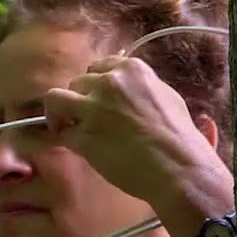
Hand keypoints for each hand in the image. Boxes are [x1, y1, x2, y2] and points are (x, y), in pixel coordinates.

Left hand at [42, 56, 222, 206]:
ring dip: (59, 113)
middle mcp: (109, 83)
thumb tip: (126, 86)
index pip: (98, 67)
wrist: (179, 168)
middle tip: (88, 119)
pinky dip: (67, 140)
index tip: (97, 98)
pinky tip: (80, 148)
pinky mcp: (83, 135)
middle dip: (80, 100)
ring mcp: (94, 108)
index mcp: (132, 70)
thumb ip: (139, 87)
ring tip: (66, 127)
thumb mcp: (165, 97)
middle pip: (77, 83)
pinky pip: (62, 133)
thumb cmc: (180, 138)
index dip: (94, 85)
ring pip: (55, 99)